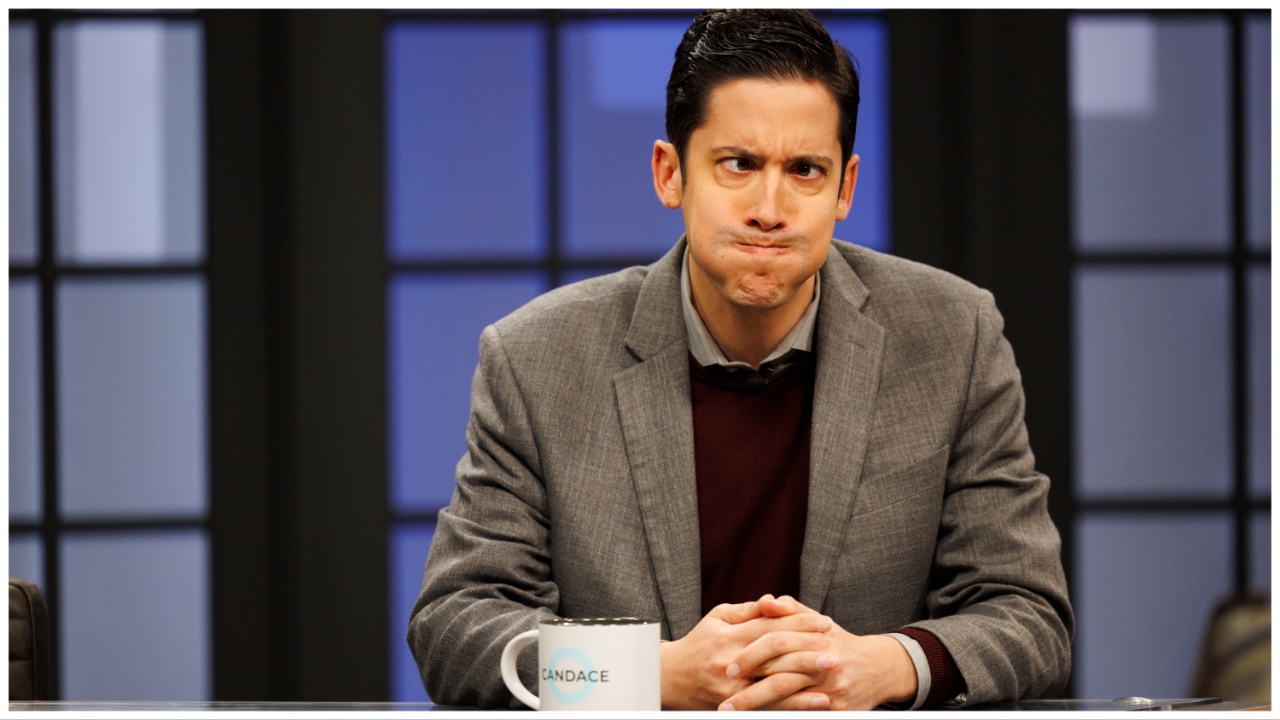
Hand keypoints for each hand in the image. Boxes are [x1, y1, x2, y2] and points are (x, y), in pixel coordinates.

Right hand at [659, 597, 833, 709]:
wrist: (670, 677)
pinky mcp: (734, 705)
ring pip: (774, 682)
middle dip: (808, 651)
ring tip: (831, 674)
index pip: (770, 627)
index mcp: (728, 635)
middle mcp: (730, 661)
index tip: (824, 622)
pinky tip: (817, 702)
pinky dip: (795, 704)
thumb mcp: (718, 618)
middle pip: (776, 654)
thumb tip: (775, 601)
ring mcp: (732, 686)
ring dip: (807, 678)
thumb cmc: (699, 642)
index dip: (799, 623)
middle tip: (835, 648)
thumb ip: (747, 610)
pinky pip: (769, 706)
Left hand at [720, 595, 917, 710]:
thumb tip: (764, 601)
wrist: (878, 668)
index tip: (730, 667)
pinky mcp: (837, 711)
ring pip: (789, 699)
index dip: (751, 655)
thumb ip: (789, 610)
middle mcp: (825, 663)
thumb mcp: (815, 620)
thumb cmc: (837, 641)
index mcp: (816, 637)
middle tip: (724, 698)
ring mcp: (832, 690)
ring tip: (733, 713)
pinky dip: (780, 716)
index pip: (777, 642)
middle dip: (749, 689)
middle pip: (781, 675)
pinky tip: (761, 719)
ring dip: (759, 708)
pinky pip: (804, 713)